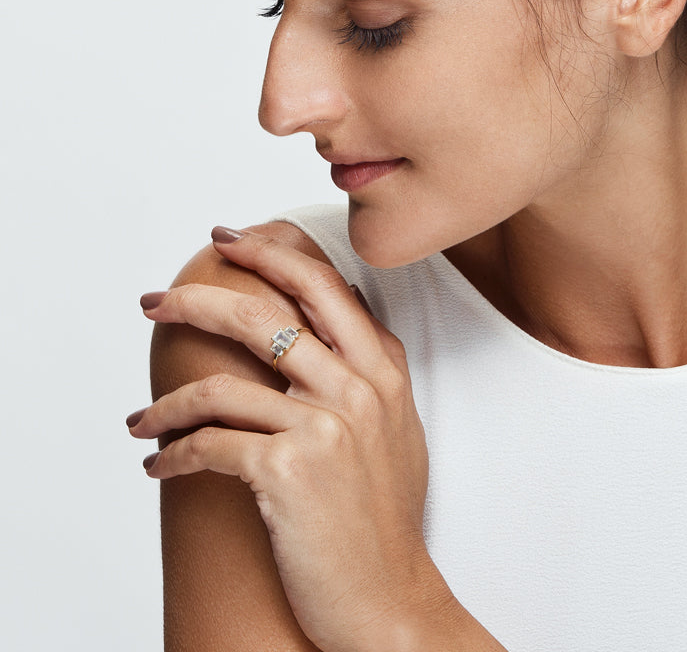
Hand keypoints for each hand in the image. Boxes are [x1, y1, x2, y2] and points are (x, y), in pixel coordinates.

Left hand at [129, 226, 446, 651]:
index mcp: (385, 369)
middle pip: (268, 312)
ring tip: (140, 418)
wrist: (389, 595)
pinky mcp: (287, 471)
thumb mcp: (395, 428)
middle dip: (202, 295)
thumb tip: (321, 335)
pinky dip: (172, 454)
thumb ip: (365, 373)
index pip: (325, 286)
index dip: (274, 255)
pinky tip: (159, 464)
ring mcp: (325, 425)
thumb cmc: (384, 518)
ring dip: (166, 401)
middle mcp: (359, 386)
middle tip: (158, 299)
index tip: (234, 242)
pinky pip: (209, 445)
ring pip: (223, 380)